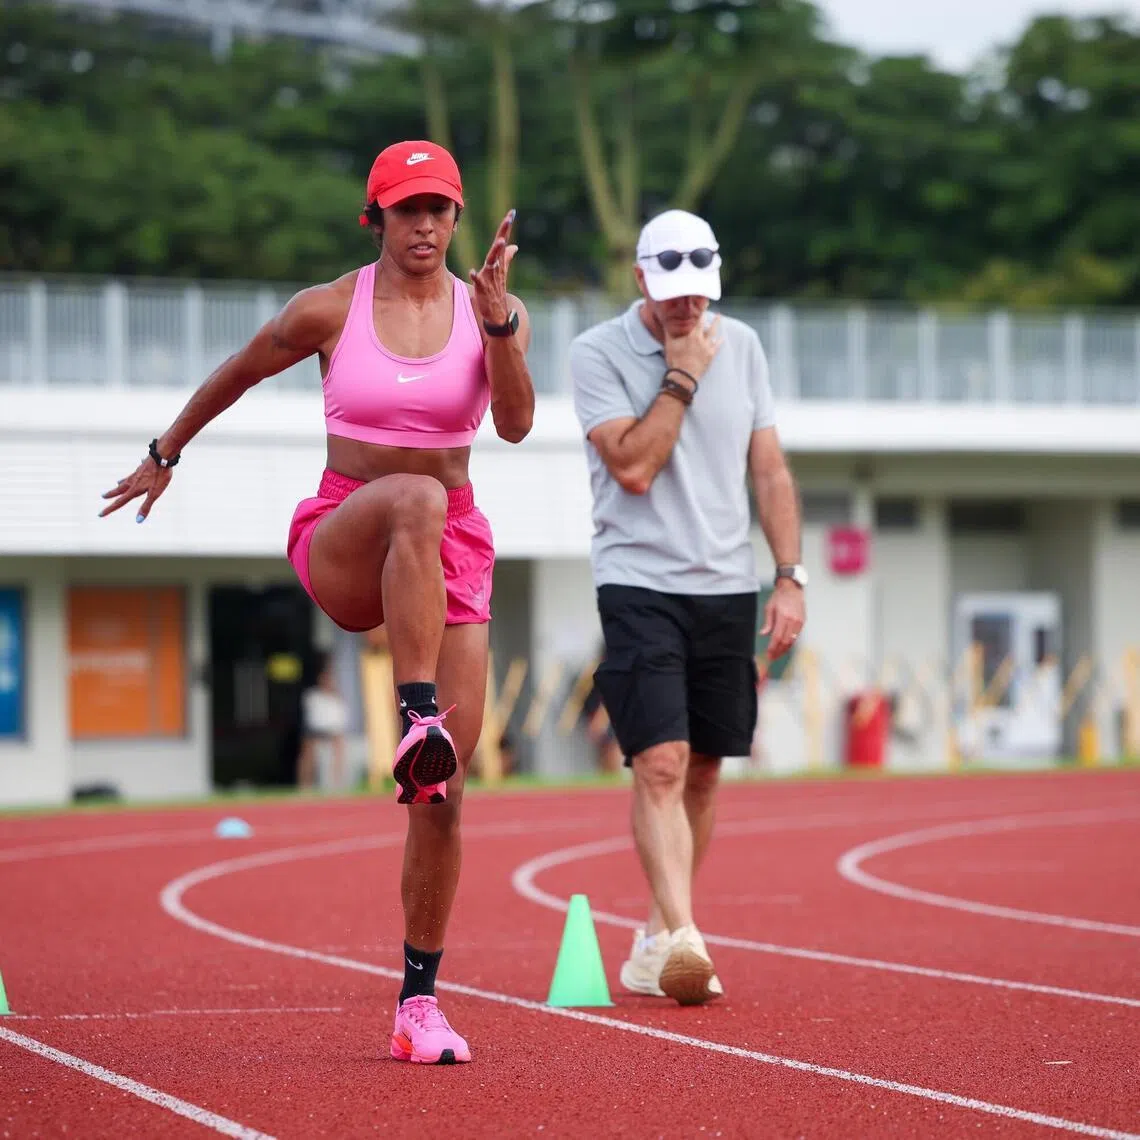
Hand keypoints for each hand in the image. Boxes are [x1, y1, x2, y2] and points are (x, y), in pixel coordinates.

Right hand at [99, 455, 172, 522]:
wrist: (162, 455)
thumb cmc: (160, 475)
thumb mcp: (155, 494)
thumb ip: (146, 506)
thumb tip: (138, 521)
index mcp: (135, 489)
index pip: (120, 502)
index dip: (110, 509)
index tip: (100, 514)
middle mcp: (133, 481)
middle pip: (120, 490)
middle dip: (112, 494)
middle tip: (103, 496)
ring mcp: (138, 474)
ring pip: (126, 481)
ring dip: (120, 485)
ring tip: (116, 485)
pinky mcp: (143, 468)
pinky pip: (135, 473)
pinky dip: (131, 475)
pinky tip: (135, 472)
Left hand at [470, 209, 517, 327]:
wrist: (497, 313)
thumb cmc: (496, 291)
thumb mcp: (501, 272)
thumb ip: (506, 257)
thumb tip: (514, 246)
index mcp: (498, 262)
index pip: (503, 241)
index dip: (506, 227)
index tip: (512, 213)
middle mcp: (496, 267)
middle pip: (499, 247)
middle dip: (504, 233)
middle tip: (509, 220)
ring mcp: (490, 277)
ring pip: (493, 262)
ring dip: (496, 253)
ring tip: (499, 243)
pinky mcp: (483, 288)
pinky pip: (479, 281)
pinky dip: (476, 276)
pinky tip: (472, 272)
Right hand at [664, 314, 722, 383]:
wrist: (684, 375)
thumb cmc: (675, 360)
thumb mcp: (669, 344)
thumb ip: (669, 332)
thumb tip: (667, 322)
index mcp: (691, 334)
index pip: (697, 319)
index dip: (700, 311)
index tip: (703, 303)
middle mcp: (701, 338)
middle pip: (706, 324)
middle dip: (708, 315)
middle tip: (711, 307)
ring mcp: (707, 347)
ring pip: (713, 332)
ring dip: (716, 324)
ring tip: (719, 317)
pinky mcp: (710, 355)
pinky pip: (716, 346)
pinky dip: (719, 341)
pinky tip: (721, 338)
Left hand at [761, 580, 804, 659]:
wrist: (792, 588)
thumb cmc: (779, 596)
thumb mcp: (769, 608)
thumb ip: (768, 622)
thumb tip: (763, 634)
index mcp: (783, 616)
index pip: (777, 637)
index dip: (773, 648)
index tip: (769, 654)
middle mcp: (793, 620)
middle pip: (786, 641)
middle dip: (779, 651)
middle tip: (772, 657)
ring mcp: (799, 621)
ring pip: (792, 640)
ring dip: (785, 649)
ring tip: (777, 654)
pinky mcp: (802, 622)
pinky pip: (796, 636)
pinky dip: (790, 642)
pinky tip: (785, 646)